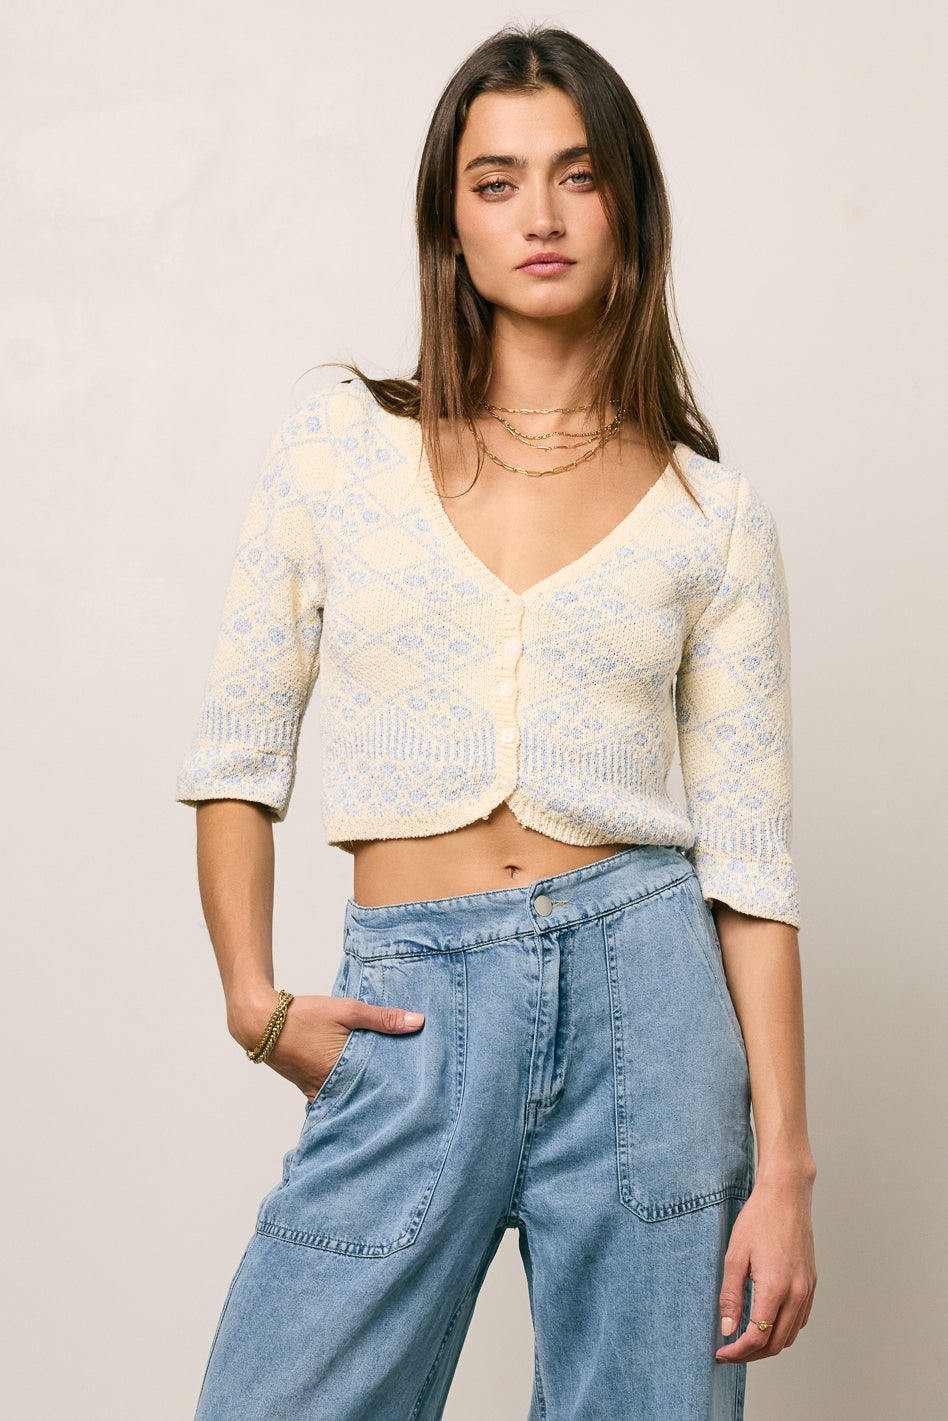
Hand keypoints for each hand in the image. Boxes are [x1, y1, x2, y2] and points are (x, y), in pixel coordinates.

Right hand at [230, 990, 424, 1101]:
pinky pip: (329, 1095)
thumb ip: (382, 1018)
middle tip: (403, 1098)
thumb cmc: (303, 1015)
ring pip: (345, 1098)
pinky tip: (354, 1084)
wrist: (260, 1022)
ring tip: (383, 1092)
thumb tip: (418, 1022)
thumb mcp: (347, 1010)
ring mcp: (313, 1089)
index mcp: (341, 1073)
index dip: (395, 1093)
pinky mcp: (305, 1085)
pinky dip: (342, 1092)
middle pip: (361, 1099)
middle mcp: (327, 1088)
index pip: (376, 1092)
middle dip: (379, 1098)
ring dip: (360, 1095)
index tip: (414, 1096)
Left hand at [715, 1164, 816, 1363]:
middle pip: (775, 1344)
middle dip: (751, 1354)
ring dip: (768, 1345)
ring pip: (790, 1336)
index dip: (737, 1352)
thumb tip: (727, 1329)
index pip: (757, 1338)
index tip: (721, 1353)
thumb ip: (730, 1296)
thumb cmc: (758, 1220)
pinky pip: (800, 1320)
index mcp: (776, 1288)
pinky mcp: (812, 1283)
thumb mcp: (735, 1256)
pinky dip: (783, 1330)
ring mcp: (807, 1290)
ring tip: (745, 1340)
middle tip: (730, 1351)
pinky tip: (766, 1323)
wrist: (786, 1197)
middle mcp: (797, 1294)